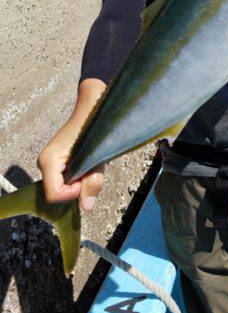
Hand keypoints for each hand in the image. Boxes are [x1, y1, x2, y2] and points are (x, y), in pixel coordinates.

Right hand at [37, 78, 106, 211]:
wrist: (93, 105)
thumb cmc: (95, 128)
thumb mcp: (96, 158)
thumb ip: (92, 182)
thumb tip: (86, 207)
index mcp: (49, 161)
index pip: (54, 194)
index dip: (73, 193)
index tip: (87, 178)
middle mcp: (44, 162)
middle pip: (58, 192)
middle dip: (77, 187)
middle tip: (92, 169)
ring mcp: (50, 161)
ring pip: (63, 185)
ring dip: (79, 180)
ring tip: (91, 163)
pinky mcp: (57, 160)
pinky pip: (65, 178)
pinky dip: (78, 176)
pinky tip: (88, 163)